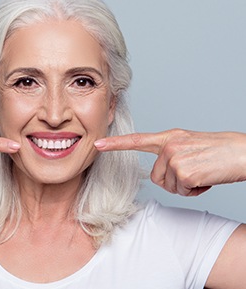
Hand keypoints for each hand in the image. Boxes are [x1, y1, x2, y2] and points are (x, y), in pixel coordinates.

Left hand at [94, 129, 245, 195]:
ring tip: (202, 173)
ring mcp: (175, 157)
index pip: (137, 140)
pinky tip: (206, 178)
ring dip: (185, 186)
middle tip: (194, 172)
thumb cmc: (219, 151)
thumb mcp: (190, 145)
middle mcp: (169, 145)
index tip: (98, 145)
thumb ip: (171, 153)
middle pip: (155, 177)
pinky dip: (195, 190)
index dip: (116, 144)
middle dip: (173, 181)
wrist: (243, 153)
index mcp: (170, 137)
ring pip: (168, 186)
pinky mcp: (184, 171)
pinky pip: (182, 191)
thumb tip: (159, 171)